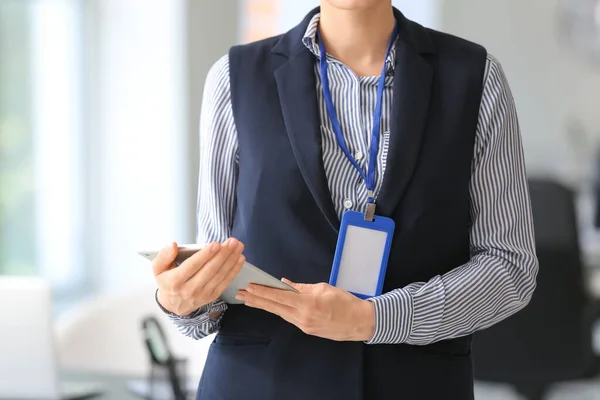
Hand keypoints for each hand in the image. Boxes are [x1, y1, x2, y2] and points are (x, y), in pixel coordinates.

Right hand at [154, 238, 244, 315]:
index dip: (205, 255)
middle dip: (223, 254)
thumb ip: (163, 256)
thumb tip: (173, 245)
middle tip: (232, 241)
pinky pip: (225, 281)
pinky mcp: (212, 296)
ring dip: (231, 259)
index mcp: (175, 281)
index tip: (216, 244)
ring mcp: (202, 294)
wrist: (174, 304)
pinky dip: (234, 270)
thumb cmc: (168, 282)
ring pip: (220, 275)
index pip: (192, 266)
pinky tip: (239, 259)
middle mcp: (190, 289)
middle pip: (210, 270)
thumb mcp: (158, 269)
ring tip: (238, 246)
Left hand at [236, 279, 374, 341]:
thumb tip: (284, 283)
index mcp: (307, 304)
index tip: (249, 287)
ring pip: (280, 313)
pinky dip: (278, 310)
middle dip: (256, 300)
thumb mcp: (324, 288)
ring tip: (249, 300)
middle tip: (240, 294)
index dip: (262, 292)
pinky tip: (270, 305)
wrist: (360, 322)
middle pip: (275, 307)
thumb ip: (302, 287)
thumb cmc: (345, 302)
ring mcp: (304, 325)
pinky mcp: (307, 329)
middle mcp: (303, 317)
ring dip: (264, 306)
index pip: (279, 297)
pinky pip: (289, 317)